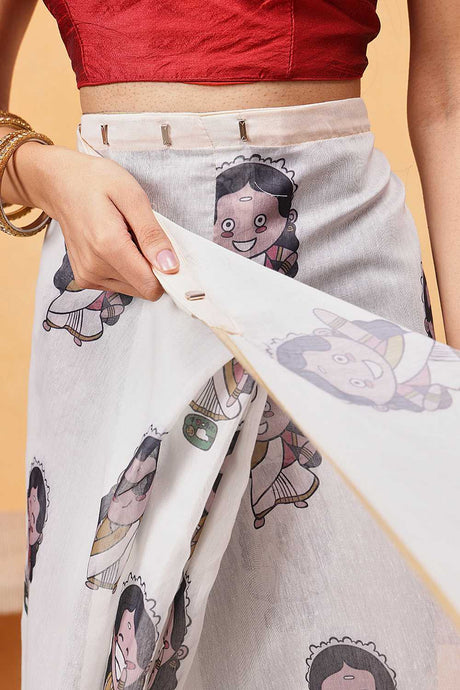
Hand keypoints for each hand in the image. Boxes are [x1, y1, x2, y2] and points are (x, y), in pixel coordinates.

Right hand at [12, 141, 179, 299]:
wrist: (60, 184)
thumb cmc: (96, 182)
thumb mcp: (132, 196)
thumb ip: (152, 234)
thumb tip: (170, 267)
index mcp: (109, 246)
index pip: (150, 286)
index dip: (165, 272)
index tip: (165, 251)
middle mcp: (95, 267)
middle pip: (143, 288)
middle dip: (150, 266)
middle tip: (140, 236)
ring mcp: (88, 276)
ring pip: (133, 288)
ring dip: (137, 266)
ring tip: (125, 237)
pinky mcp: (85, 279)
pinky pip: (119, 285)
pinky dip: (124, 268)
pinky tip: (115, 245)